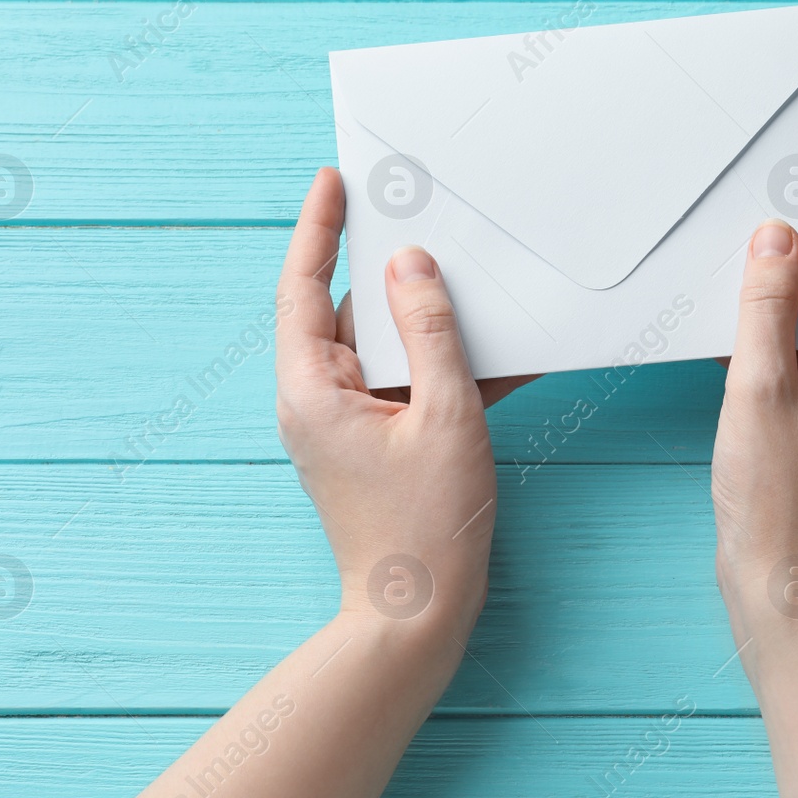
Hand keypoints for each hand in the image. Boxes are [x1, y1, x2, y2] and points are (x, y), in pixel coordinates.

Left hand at [275, 168, 517, 636]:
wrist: (416, 618)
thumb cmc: (427, 528)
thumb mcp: (446, 417)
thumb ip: (431, 333)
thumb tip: (410, 265)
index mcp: (312, 390)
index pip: (301, 286)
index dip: (318, 227)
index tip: (333, 180)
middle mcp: (317, 402)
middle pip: (344, 313)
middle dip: (384, 269)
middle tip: (419, 215)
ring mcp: (344, 426)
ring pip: (383, 349)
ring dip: (425, 322)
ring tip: (470, 282)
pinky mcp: (374, 446)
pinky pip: (406, 388)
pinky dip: (442, 371)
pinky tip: (495, 355)